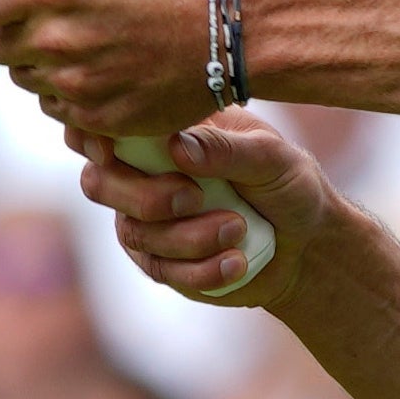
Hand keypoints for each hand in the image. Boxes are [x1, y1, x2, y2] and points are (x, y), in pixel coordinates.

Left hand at [0, 0, 215, 150]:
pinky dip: (68, 91)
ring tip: (83, 42)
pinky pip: (54, 107)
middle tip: (45, 20)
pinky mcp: (93, 118)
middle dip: (11, 32)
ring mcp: (73, 83)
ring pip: (23, 78)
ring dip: (40, 63)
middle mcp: (54, 38)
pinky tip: (100, 69)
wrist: (217, 30)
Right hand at [79, 112, 320, 304]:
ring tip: (238, 227)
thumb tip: (175, 146)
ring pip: (133, 232)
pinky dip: (201, 270)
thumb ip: (226, 149)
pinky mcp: (163, 264)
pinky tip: (236, 262)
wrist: (308, 245)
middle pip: (99, 183)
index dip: (91, 138)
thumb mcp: (272, 158)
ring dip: (188, 236)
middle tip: (195, 197)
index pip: (104, 127)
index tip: (110, 152)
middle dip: (143, 196)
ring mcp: (148, 222)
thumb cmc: (289, 185)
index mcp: (164, 132)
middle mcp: (144, 174)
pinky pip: (162, 271)